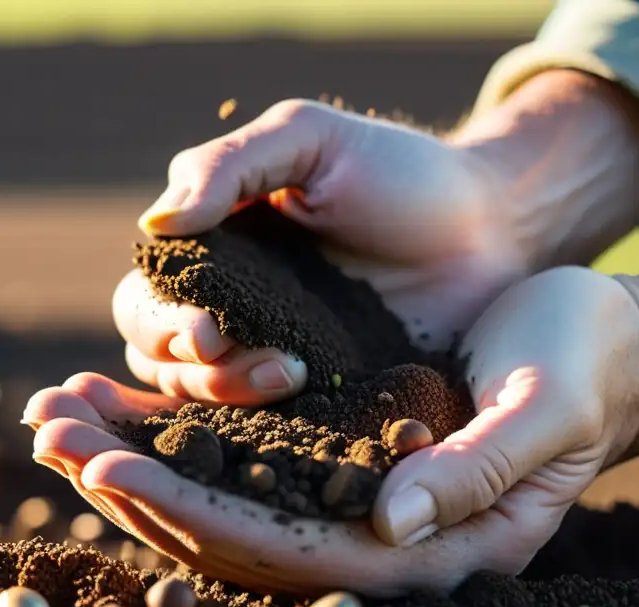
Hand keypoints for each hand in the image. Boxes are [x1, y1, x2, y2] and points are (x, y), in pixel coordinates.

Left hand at [23, 373, 563, 596]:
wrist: (605, 345)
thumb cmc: (584, 364)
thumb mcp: (546, 406)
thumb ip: (480, 468)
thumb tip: (394, 522)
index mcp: (434, 545)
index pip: (293, 548)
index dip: (196, 513)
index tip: (110, 469)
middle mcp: (382, 539)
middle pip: (238, 534)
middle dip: (139, 489)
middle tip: (47, 437)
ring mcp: (356, 501)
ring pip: (227, 498)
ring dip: (139, 460)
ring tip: (56, 415)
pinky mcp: (341, 456)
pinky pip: (246, 457)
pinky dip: (178, 432)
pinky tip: (119, 400)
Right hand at [117, 98, 527, 405]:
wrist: (490, 226)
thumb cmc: (397, 171)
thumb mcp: (308, 139)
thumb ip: (227, 166)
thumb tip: (155, 225)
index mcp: (213, 257)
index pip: (147, 301)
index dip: (161, 322)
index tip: (206, 328)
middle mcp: (232, 317)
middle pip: (164, 362)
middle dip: (189, 366)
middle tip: (239, 352)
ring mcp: (275, 365)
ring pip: (209, 404)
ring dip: (228, 397)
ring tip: (289, 374)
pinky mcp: (325, 404)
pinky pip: (278, 432)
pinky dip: (275, 435)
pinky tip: (306, 419)